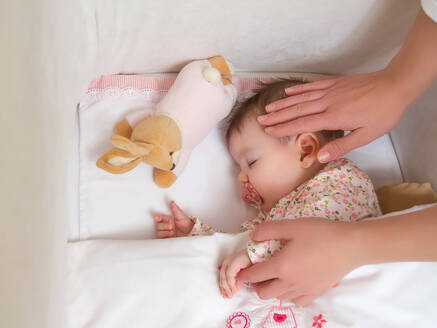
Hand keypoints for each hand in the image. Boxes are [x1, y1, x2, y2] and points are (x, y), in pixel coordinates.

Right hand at [154, 201, 193, 237]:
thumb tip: (172, 202)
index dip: (158, 217)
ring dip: (165, 232)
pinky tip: (170, 236)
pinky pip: (161, 239)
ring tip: (172, 232)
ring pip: (159, 232)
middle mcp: (167, 226)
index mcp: (170, 220)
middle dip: (164, 225)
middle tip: (171, 226)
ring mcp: (167, 233)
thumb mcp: (182, 217)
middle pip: (159, 225)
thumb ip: (176, 210)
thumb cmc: (188, 226)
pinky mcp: (167, 240)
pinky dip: (165, 237)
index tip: (157, 217)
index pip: (160, 218)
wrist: (191, 235)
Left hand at [219, 250, 251, 298]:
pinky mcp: (233, 262)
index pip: (222, 277)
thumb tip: (234, 290)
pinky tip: (234, 289)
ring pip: (224, 277)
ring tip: (231, 294)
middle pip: (222, 277)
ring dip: (227, 287)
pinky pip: (229, 275)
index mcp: (228, 264)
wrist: (260, 255)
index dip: (223, 287)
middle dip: (224, 289)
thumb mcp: (244, 275)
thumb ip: (238, 281)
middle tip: (228, 297)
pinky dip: (231, 283)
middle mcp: (227, 262)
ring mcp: (230, 261)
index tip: (225, 296)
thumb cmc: (253, 264)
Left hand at [237, 219, 360, 305]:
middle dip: (256, 285)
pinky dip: (290, 295)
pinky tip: (292, 283)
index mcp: (281, 266)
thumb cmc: (321, 233)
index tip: (240, 273)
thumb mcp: (292, 225)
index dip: (244, 274)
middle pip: (264, 293)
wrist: (351, 245)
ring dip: (272, 290)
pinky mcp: (317, 292)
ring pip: (280, 298)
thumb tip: (253, 235)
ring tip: (274, 277)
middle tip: (257, 274)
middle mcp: (290, 282)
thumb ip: (269, 230)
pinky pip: (297, 301)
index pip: (255, 275)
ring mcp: (305, 290)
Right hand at [257, 70, 406, 162]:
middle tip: (260, 120)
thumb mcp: (366, 136)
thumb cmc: (383, 113)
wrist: (395, 85)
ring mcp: (330, 91)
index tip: (268, 131)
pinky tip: (288, 91)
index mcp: (333, 117)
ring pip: (301, 98)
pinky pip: (311, 86)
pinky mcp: (334, 83)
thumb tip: (319, 156)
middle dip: (276, 116)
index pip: (302, 124)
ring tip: (268, 108)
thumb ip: (341, 146)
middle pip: (296, 110)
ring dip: (283, 103)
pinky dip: (298, 89)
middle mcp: (327, 103)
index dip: (283, 128)